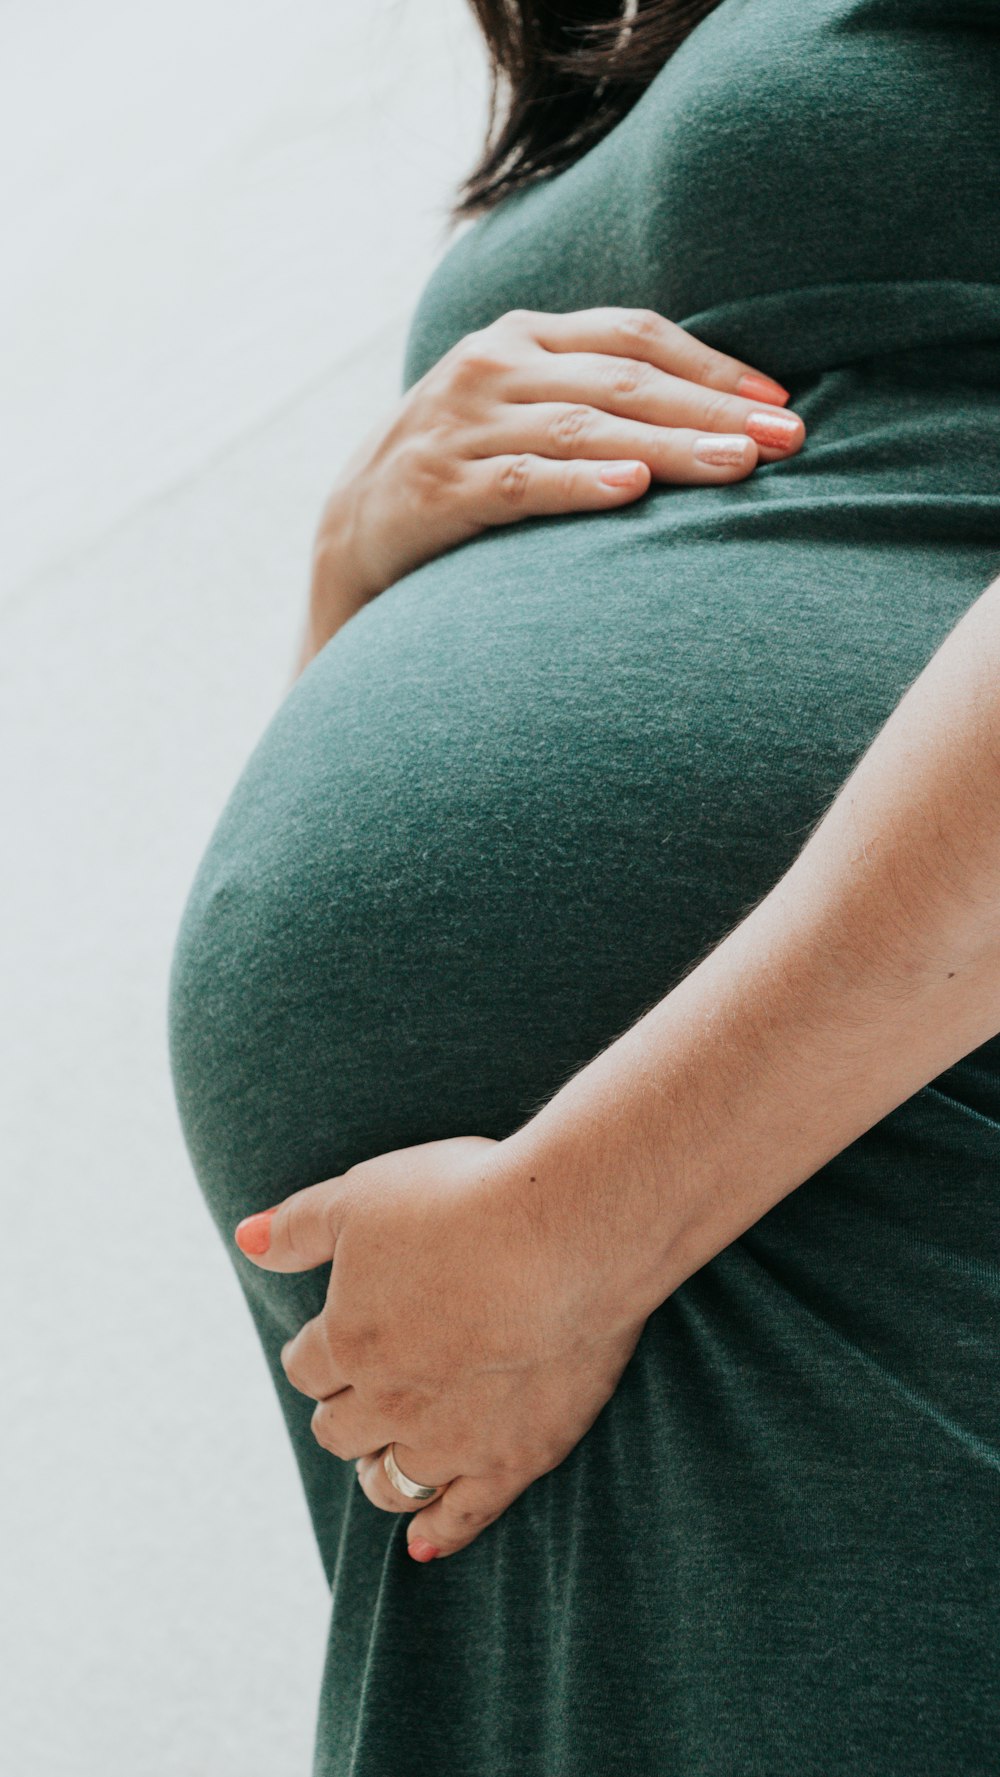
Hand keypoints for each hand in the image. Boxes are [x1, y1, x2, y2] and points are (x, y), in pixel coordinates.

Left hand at [234, 1134, 648, 1560]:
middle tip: (363, 1394)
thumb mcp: (363, 1196)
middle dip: (345, 1411)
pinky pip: (463, 1515)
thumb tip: (246, 1239)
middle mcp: (389, 1401)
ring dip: (381, 1470)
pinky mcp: (514, 1458)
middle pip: (341, 1429)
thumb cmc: (462, 1201)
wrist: (565, 1234)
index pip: (307, 1367)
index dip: (316, 1353)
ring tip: (387, 1458)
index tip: (331, 1341)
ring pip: (393, 1480)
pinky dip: (438, 1534)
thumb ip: (299, 1226)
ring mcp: (452, 1438)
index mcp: (348, 1340)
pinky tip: (422, 1543)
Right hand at [308, 305, 803, 648]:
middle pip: (624, 380)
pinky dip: (579, 483)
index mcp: (523, 337)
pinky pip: (521, 481)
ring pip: (584, 428)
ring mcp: (461, 424)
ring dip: (669, 447)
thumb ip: (595, 398)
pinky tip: (633, 489)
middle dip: (714, 410)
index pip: (634, 336)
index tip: (781, 401)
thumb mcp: (523, 412)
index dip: (713, 366)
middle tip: (787, 439)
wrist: (354, 530)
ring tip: (737, 467)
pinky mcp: (438, 487)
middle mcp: (492, 366)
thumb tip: (715, 414)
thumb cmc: (466, 471)